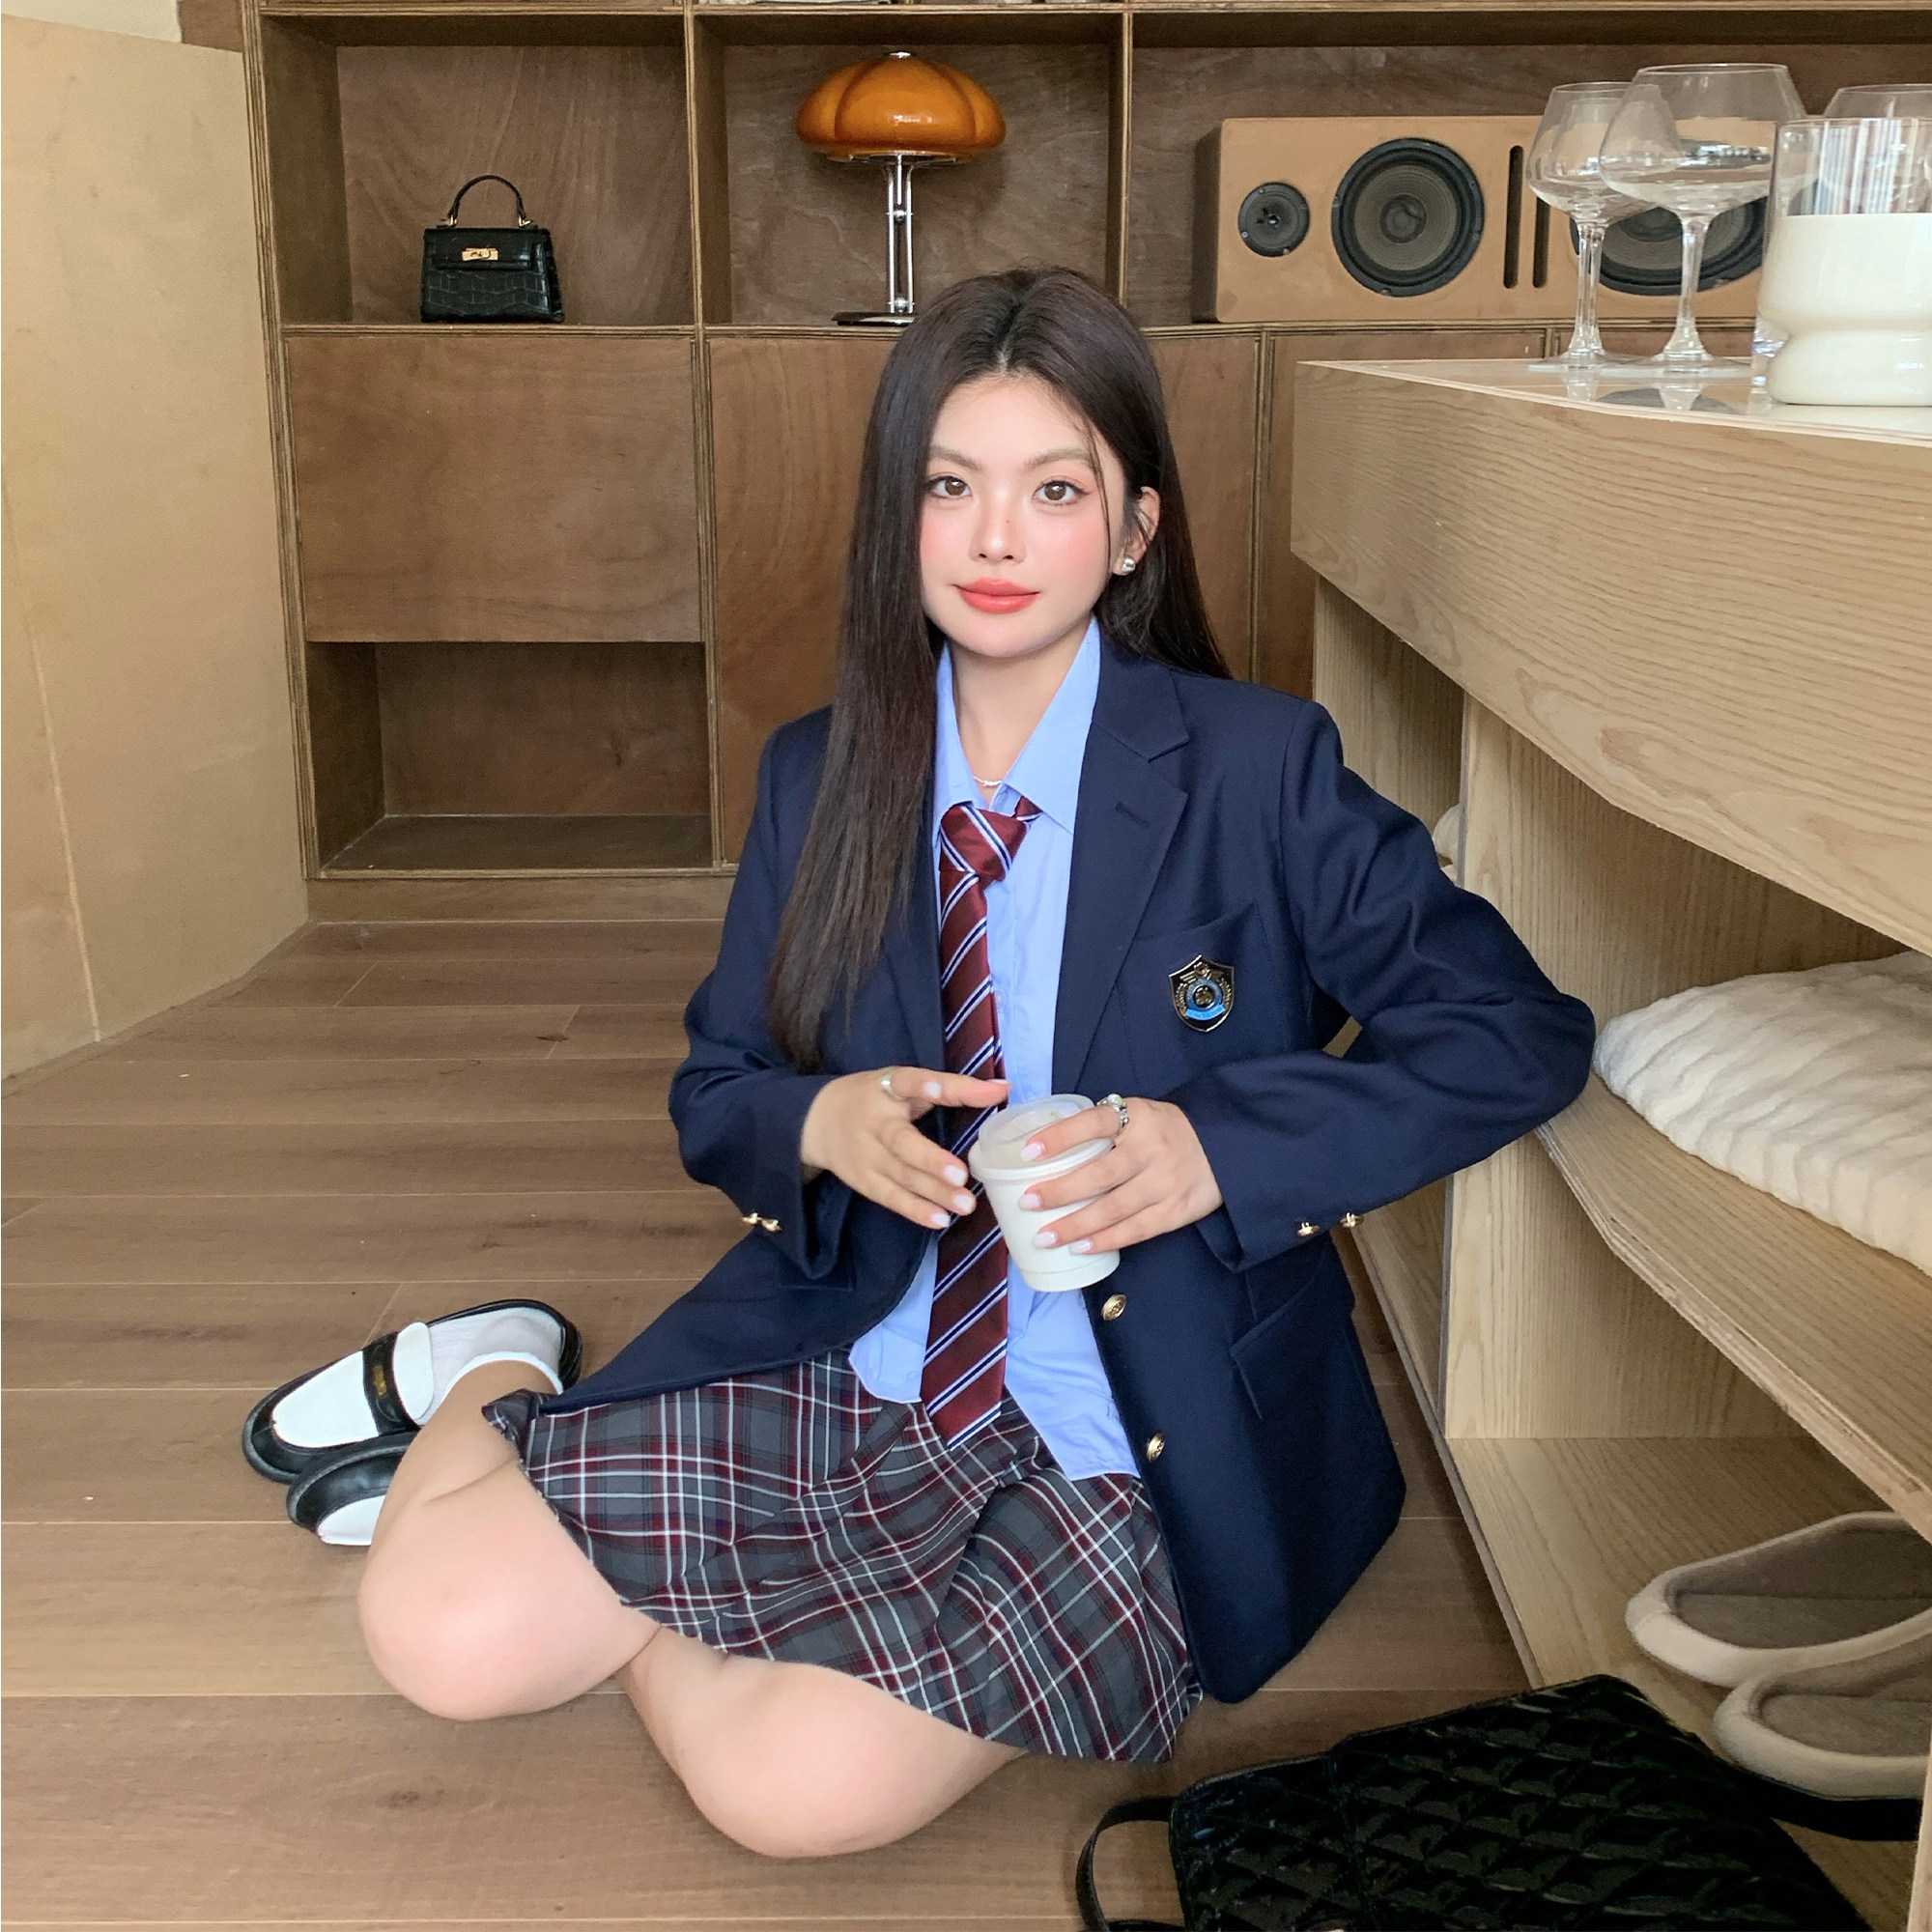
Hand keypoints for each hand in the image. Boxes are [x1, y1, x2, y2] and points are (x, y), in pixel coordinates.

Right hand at [800, 1067, 1010, 1231]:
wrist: (817, 1122)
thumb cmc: (875, 1098)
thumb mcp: (905, 1083)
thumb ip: (953, 1088)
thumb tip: (1004, 1089)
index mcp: (886, 1088)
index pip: (907, 1082)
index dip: (923, 1085)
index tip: (940, 1089)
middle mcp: (874, 1122)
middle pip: (901, 1143)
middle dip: (930, 1160)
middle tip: (962, 1174)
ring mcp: (867, 1155)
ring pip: (901, 1176)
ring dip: (933, 1192)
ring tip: (966, 1204)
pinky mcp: (864, 1181)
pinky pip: (891, 1198)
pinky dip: (915, 1210)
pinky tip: (940, 1219)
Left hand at [1016, 1096, 1222, 1255]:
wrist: (1225, 1146)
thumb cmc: (1163, 1130)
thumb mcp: (1136, 1114)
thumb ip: (1100, 1126)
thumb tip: (1044, 1147)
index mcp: (1136, 1117)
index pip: (1093, 1123)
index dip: (1060, 1137)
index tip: (1028, 1152)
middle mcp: (1151, 1149)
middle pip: (1100, 1174)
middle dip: (1060, 1191)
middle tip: (1028, 1203)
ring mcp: (1165, 1182)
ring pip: (1115, 1208)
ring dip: (1076, 1225)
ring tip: (1045, 1237)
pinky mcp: (1177, 1210)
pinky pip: (1137, 1230)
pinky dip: (1107, 1240)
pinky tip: (1081, 1247)